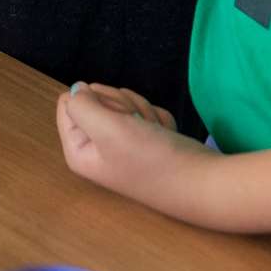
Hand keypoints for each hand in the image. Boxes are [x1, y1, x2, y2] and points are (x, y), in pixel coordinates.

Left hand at [56, 82, 216, 218]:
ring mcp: (122, 145)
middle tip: (136, 125)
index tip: (114, 118)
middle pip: (97, 98)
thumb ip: (82, 105)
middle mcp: (96, 148)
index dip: (94, 100)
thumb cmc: (152, 158)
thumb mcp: (108, 128)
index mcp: (78, 149)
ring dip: (142, 111)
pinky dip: (157, 119)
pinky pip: (145, 112)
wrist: (203, 182)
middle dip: (121, 104)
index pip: (68, 101)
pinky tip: (164, 137)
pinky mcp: (146, 140)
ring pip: (123, 102)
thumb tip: (76, 89)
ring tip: (153, 133)